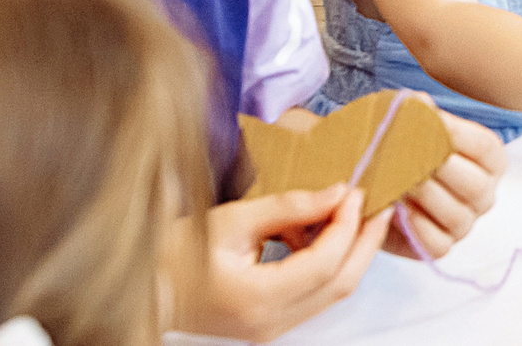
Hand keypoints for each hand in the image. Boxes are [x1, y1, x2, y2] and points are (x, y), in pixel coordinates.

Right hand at [166, 186, 392, 341]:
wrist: (143, 291)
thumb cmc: (173, 254)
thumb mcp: (229, 220)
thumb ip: (286, 208)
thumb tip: (336, 193)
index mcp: (256, 299)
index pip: (324, 264)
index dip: (348, 225)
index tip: (356, 191)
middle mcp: (269, 324)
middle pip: (341, 285)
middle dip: (366, 241)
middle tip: (378, 203)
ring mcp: (270, 330)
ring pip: (332, 293)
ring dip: (349, 252)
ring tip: (348, 212)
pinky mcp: (269, 325)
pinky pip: (313, 296)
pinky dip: (326, 264)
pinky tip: (317, 233)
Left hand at [387, 111, 507, 261]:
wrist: (382, 184)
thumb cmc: (408, 150)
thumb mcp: (416, 127)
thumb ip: (420, 115)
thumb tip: (418, 102)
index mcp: (491, 161)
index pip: (484, 148)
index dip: (456, 133)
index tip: (426, 118)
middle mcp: (485, 194)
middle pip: (474, 185)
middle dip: (439, 169)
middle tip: (407, 154)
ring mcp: (466, 223)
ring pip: (455, 215)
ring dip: (423, 197)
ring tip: (396, 179)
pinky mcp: (442, 246)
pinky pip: (436, 242)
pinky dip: (414, 225)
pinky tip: (396, 207)